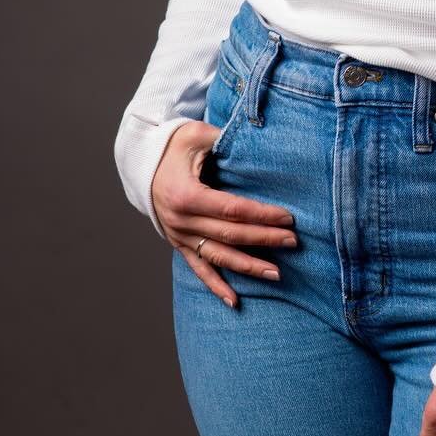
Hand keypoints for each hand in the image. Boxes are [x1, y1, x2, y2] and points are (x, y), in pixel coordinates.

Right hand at [151, 120, 297, 306]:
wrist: (142, 162)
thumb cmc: (174, 145)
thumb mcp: (197, 134)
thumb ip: (224, 138)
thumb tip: (257, 138)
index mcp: (187, 195)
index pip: (232, 210)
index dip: (261, 215)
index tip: (288, 218)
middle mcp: (181, 221)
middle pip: (230, 235)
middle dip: (264, 239)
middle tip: (293, 242)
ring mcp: (179, 235)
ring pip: (218, 256)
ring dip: (247, 267)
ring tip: (276, 274)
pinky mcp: (179, 243)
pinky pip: (199, 268)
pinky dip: (216, 285)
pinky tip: (234, 301)